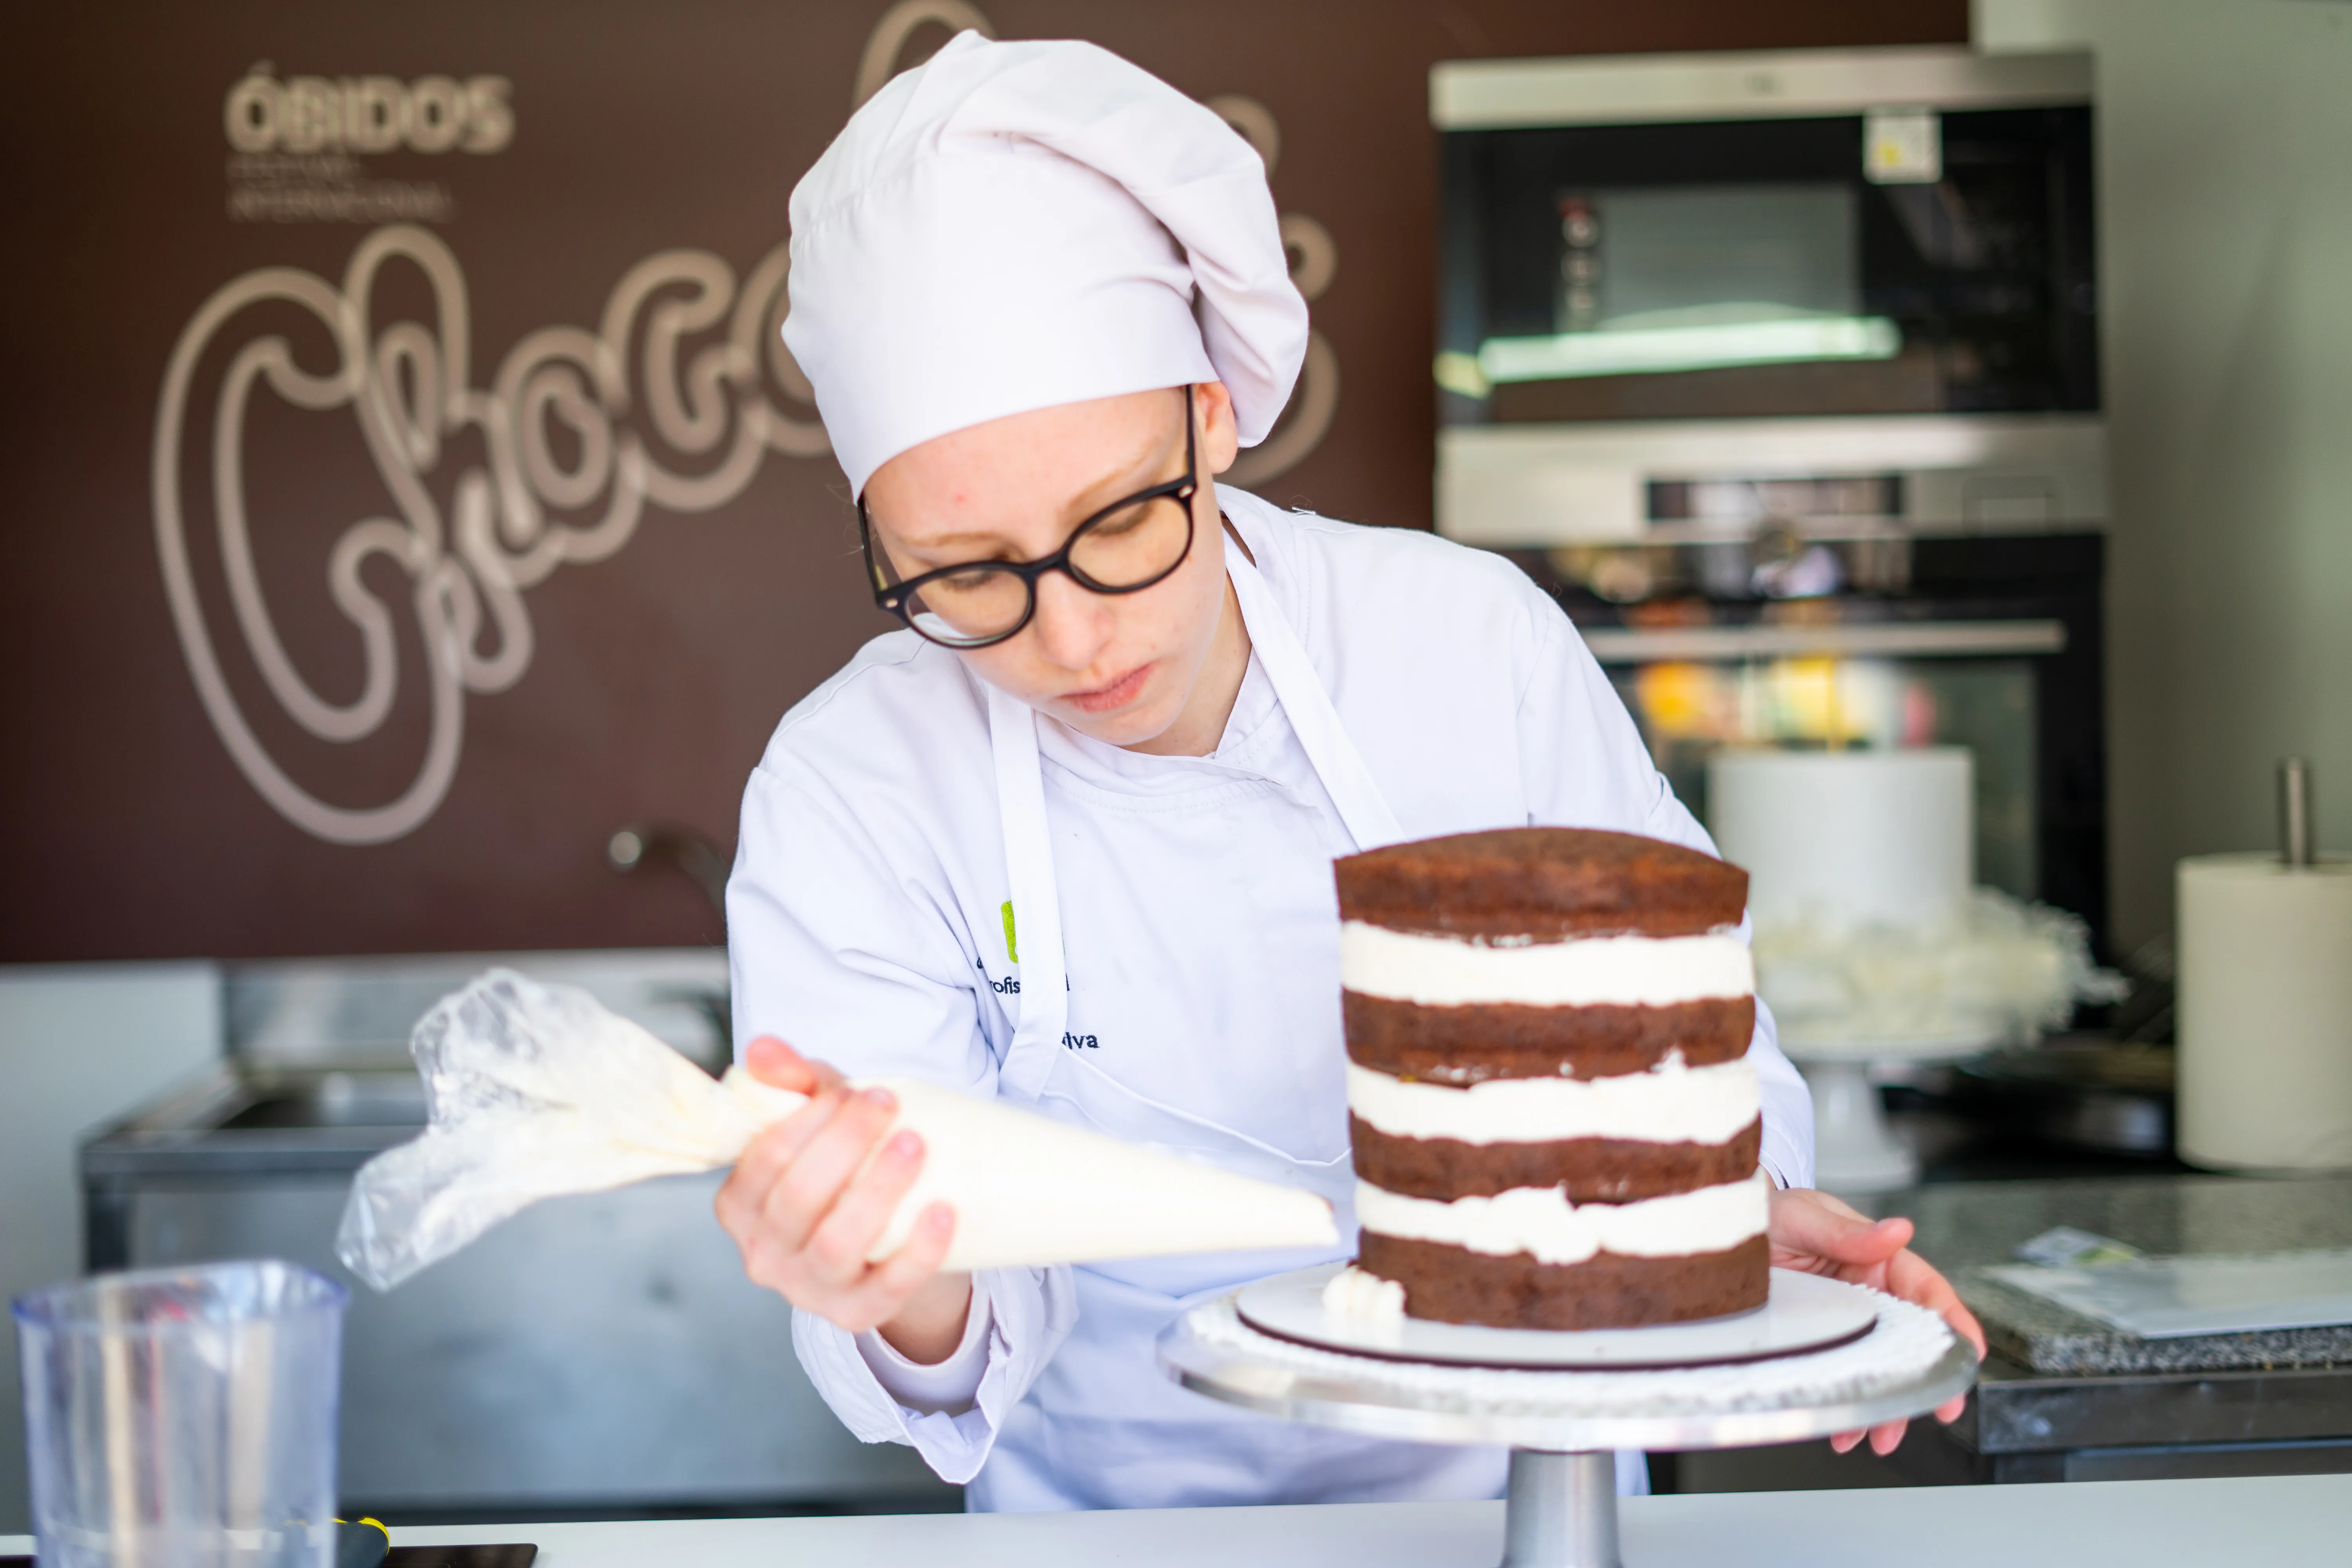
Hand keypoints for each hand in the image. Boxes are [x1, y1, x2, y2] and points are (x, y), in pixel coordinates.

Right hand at [714, 1036, 972, 1360]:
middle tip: (888, 1104)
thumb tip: (764, 1049)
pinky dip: (918, 1252)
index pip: (765, 1158)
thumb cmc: (844, 1166)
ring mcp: (808, 1290)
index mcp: (740, 1205)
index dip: (809, 1120)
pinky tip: (944, 1212)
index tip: (855, 1090)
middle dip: (846, 1144)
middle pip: (800, 1198)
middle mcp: (763, 1254)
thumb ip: (793, 1079)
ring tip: (916, 1145)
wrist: (888, 1238)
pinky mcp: (856, 1314)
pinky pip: (887, 1289)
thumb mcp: (819, 1119)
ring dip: (878, 1191)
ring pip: (837, 1244)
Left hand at [1766, 1186, 1987, 1456]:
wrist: (1724, 1232)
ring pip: (1879, 1368)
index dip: (1953, 1321)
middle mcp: (1868, 1293)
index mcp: (1876, 1258)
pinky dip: (1848, 1405)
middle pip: (1909, 1341)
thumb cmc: (1771, 1213)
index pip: (1926, 1290)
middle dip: (1926, 1379)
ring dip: (1885, 1405)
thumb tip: (1897, 1229)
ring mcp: (1846, 1321)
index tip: (1969, 1351)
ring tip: (1883, 1437)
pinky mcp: (1821, 1342)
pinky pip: (1844, 1377)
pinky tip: (1846, 1431)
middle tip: (1940, 1410)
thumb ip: (1848, 1232)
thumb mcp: (1805, 1217)